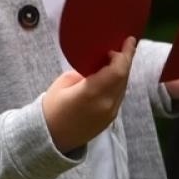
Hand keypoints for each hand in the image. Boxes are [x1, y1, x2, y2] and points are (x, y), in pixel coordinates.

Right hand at [42, 37, 134, 153]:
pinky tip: (112, 77)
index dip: (125, 55)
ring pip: (123, 87)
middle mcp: (106, 104)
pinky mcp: (110, 119)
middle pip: (123, 78)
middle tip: (125, 46)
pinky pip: (118, 96)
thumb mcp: (62, 84)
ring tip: (118, 59)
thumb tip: (96, 68)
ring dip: (122, 73)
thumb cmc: (51, 108)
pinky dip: (118, 84)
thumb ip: (83, 73)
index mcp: (91, 93)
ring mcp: (110, 113)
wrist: (50, 137)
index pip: (117, 71)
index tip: (128, 41)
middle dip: (125, 60)